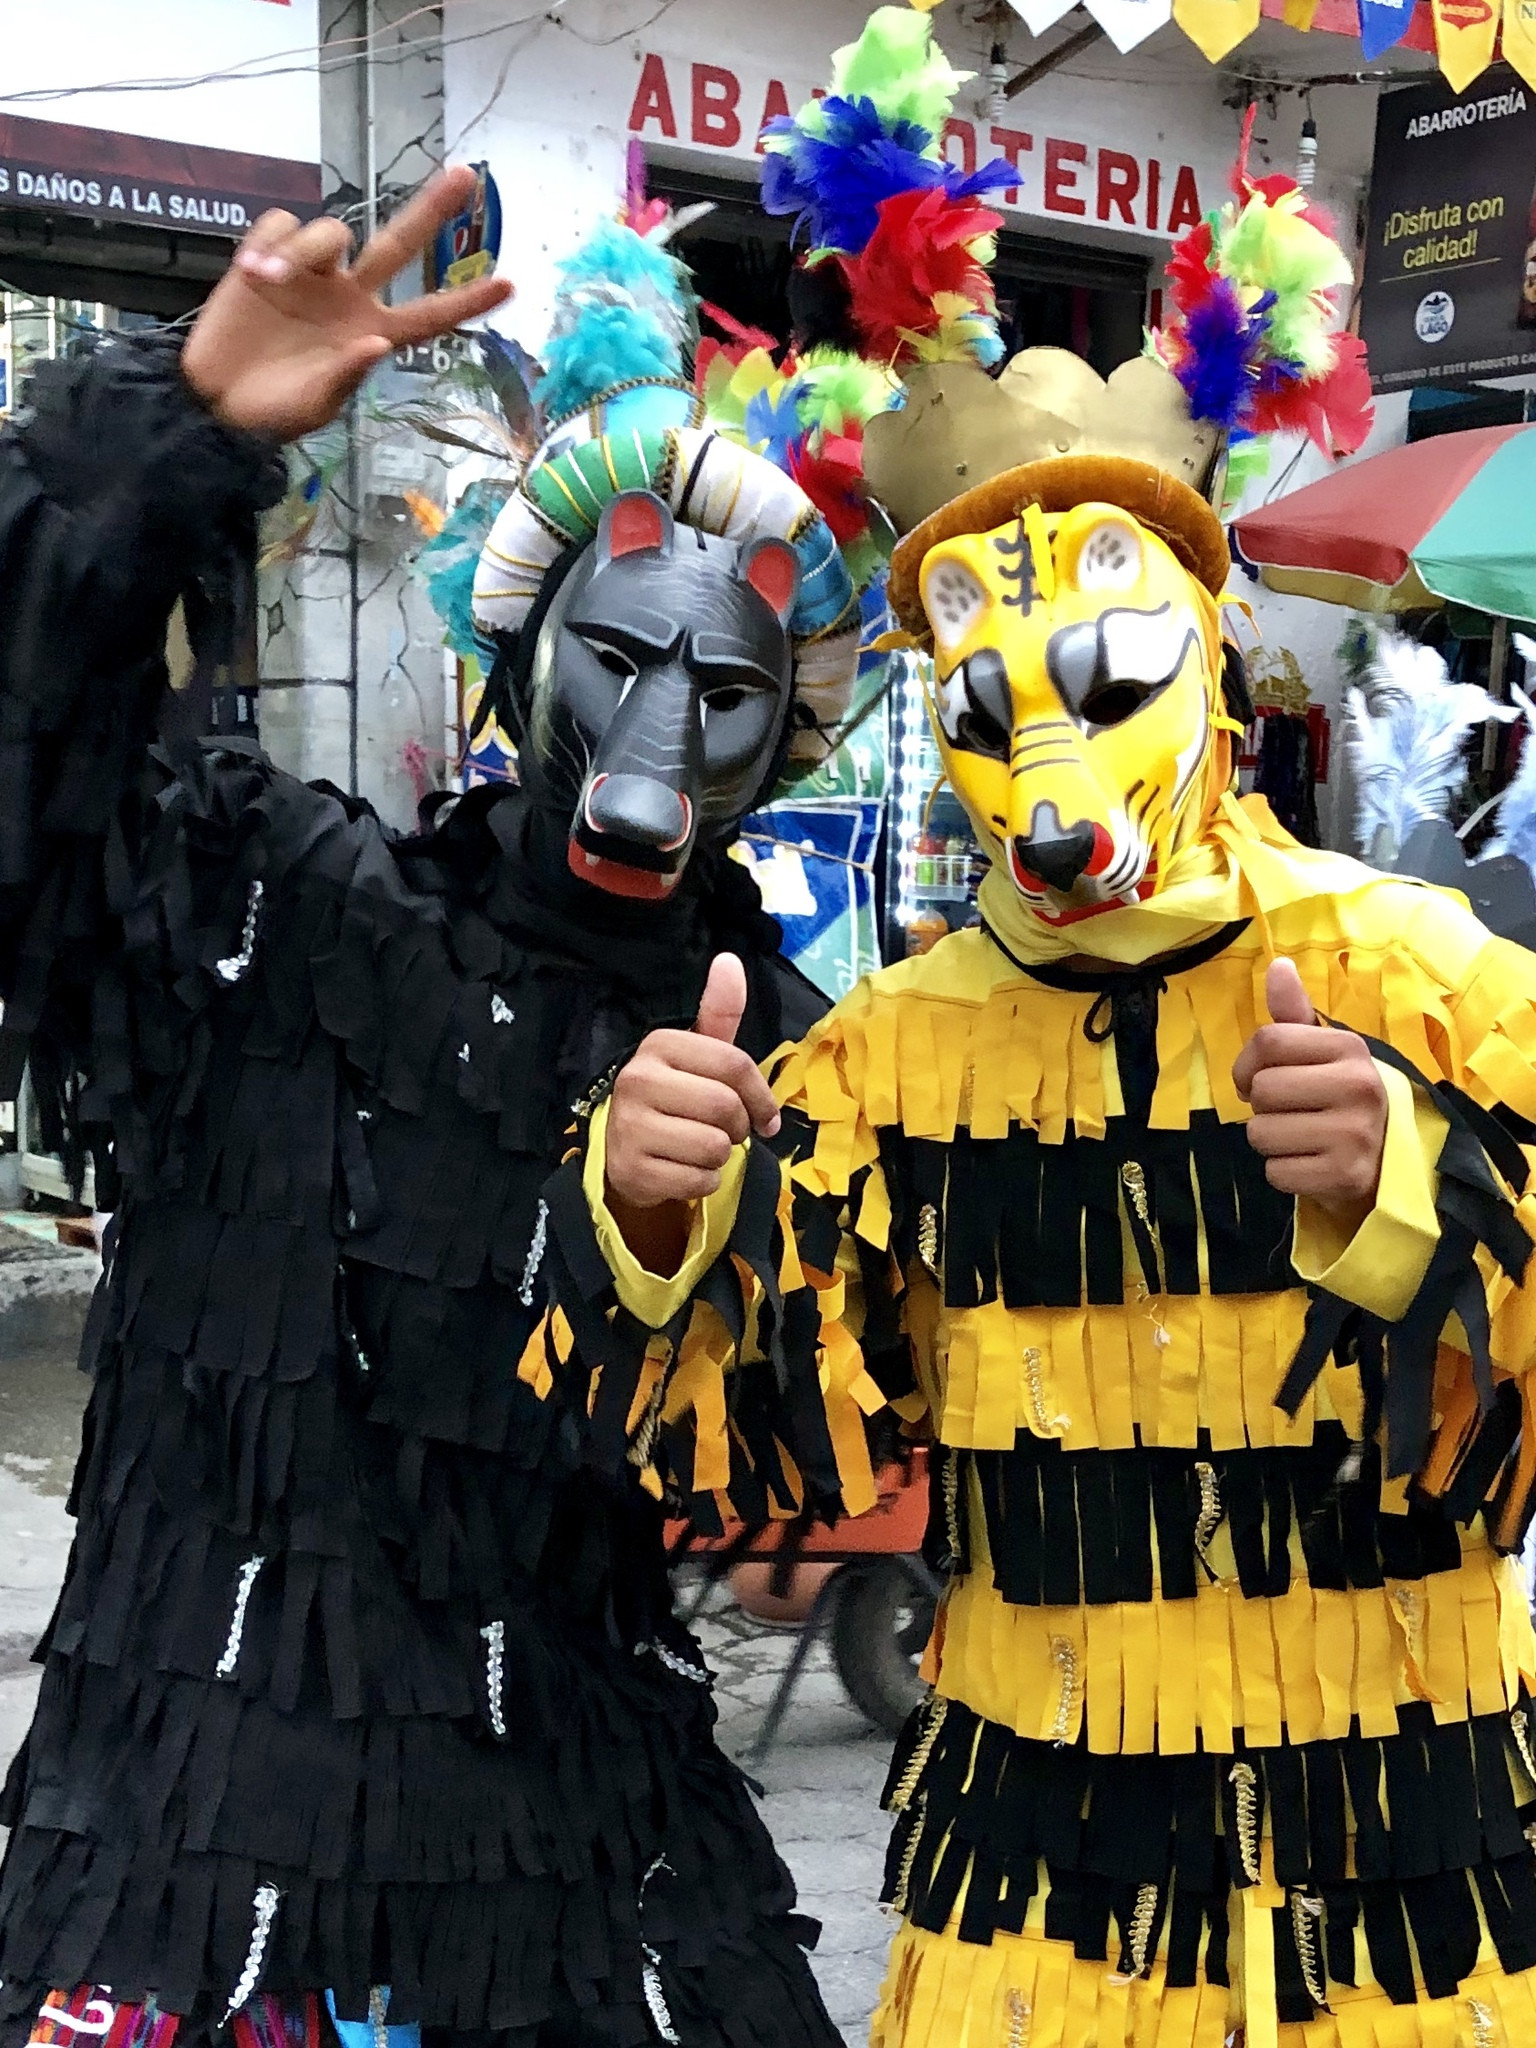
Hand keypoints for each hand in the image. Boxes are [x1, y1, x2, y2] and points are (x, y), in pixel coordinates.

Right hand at [182, 165, 513, 439]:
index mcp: (371, 333)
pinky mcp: (268, 258)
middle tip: (467, 175)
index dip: (467, 301)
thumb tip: (374, 342)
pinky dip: (267, 241)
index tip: (510, 285)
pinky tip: (250, 273)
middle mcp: (350, 296)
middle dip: (432, 209)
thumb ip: (346, 377)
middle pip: (400, 242)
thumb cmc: (272, 412)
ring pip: (330, 230)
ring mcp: (312, 275)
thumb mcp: (313, 406)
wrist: (214, 401)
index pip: (429, 314)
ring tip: (267, 282)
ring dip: (302, 248)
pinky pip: (280, 224)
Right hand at [605, 955, 781, 1212]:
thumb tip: (730, 960)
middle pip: (725, 1108)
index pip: (734, 1065)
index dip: (762, 1096)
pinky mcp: (631, 1170)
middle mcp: (638, 1081)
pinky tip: (683, 1169)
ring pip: (714, 1148)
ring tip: (700, 1149)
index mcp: (659, 1046)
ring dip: (720, 1157)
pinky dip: (703, 1182)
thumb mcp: (696, 1054)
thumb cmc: (672, 1097)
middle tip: (725, 1132)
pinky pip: (698, 1181)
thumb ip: (719, 1012)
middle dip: (738, 1127)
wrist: (621, 1151)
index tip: (766, 1116)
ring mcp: (630, 1127)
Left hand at [1233, 959, 1387, 1219]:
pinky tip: (1311, 1164)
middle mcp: (1358, 1087)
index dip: (1247, 1063)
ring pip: (1261, 1133)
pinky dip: (1283, 1171)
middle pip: (1262, 1089)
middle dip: (1263, 1106)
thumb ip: (1295, 1013)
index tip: (1257, 1078)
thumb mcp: (1325, 1052)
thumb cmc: (1343, 1098)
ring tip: (1302, 1138)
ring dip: (1270, 1140)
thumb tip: (1277, 964)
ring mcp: (1354, 1134)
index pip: (1268, 1041)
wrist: (1391, 1162)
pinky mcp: (1344, 1176)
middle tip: (1291, 1112)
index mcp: (1350, 1048)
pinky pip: (1275, 1172)